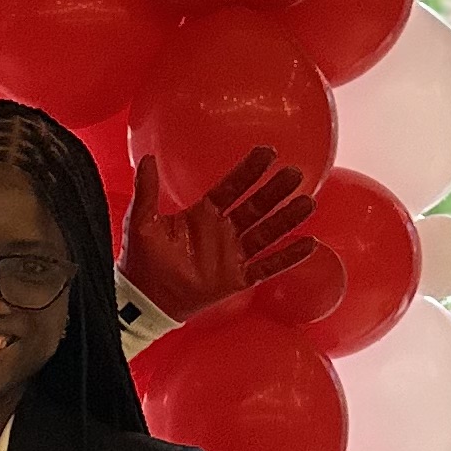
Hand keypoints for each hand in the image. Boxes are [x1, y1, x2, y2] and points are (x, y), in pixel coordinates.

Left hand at [121, 146, 316, 318]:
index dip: (249, 171)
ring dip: (286, 219)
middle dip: (275, 190)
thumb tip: (147, 157)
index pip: (232, 187)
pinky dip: (287, 257)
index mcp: (204, 214)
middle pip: (256, 206)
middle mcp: (223, 231)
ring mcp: (232, 254)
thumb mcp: (142, 220)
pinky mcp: (237, 278)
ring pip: (266, 232)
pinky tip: (309, 244)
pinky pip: (267, 266)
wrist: (144, 298)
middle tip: (295, 173)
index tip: (268, 152)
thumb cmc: (142, 259)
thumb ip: (147, 190)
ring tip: (308, 202)